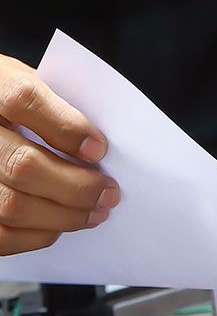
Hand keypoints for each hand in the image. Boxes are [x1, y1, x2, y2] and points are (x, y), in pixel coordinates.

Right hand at [0, 56, 119, 253]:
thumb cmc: (10, 95)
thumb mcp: (31, 80)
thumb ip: (59, 102)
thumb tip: (100, 142)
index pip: (23, 101)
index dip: (65, 126)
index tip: (100, 149)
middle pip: (22, 164)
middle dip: (75, 185)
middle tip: (108, 192)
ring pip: (11, 205)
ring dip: (62, 216)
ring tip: (94, 212)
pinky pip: (0, 234)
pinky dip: (35, 235)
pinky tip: (58, 225)